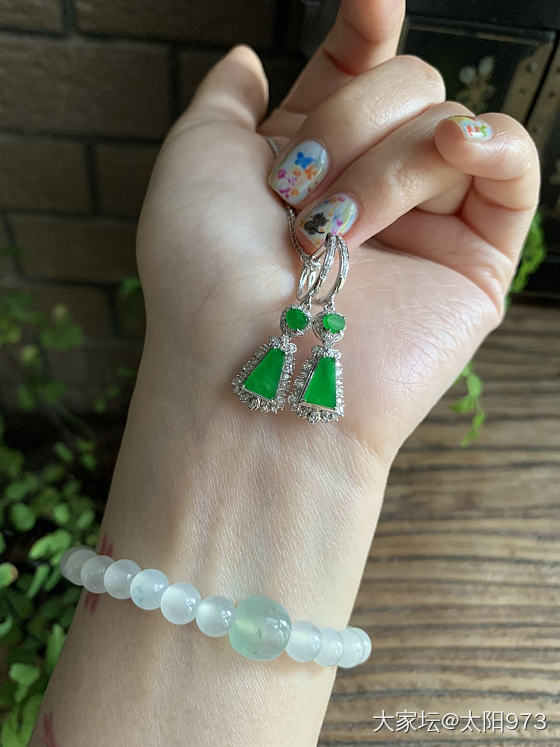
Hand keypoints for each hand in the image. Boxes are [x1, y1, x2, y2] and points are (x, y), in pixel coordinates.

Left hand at [136, 0, 537, 462]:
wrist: (251, 364)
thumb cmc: (207, 270)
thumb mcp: (194, 161)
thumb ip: (225, 100)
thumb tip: (250, 58)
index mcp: (310, 160)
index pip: (358, 70)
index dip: (366, 29)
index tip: (368, 2)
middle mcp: (369, 186)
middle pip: (404, 86)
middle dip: (348, 125)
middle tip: (303, 196)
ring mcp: (424, 222)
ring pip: (444, 123)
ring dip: (384, 167)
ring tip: (339, 235)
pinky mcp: (475, 259)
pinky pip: (512, 166)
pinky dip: (493, 142)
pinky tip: (459, 148)